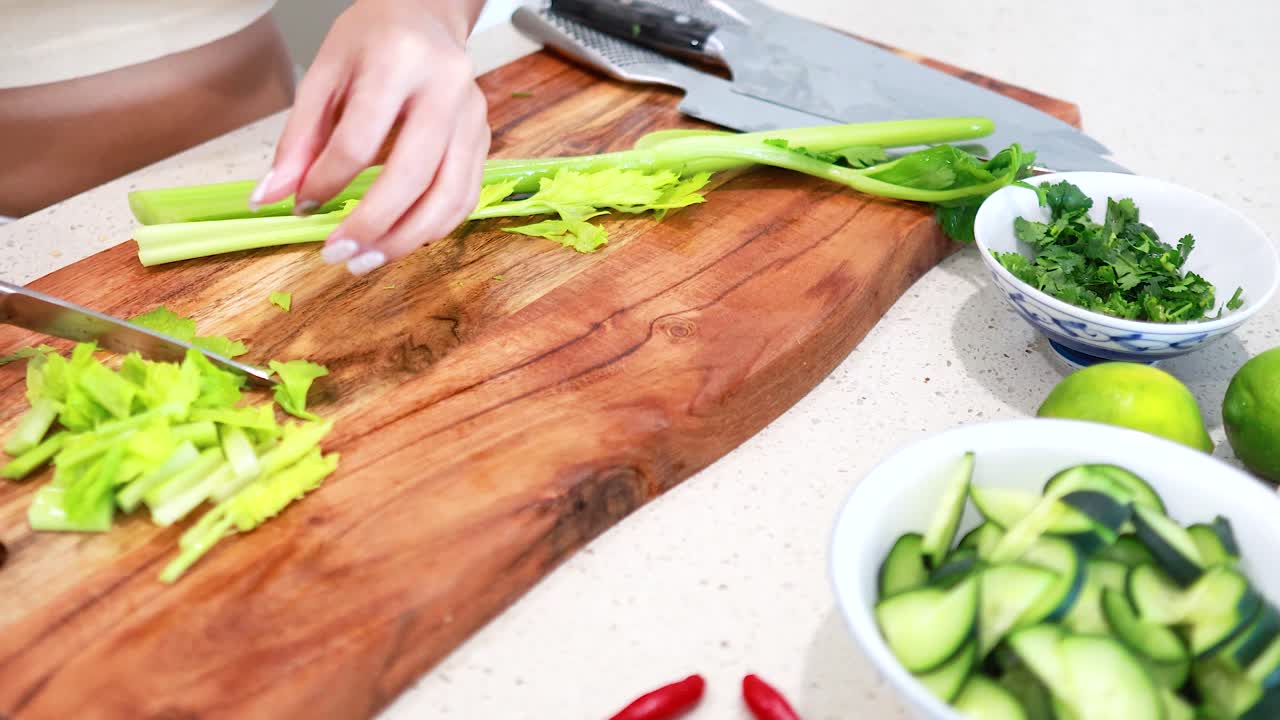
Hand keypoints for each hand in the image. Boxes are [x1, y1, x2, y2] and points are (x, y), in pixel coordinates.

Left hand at [249, 0, 490, 274]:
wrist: (425, 15)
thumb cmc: (371, 42)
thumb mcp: (322, 75)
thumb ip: (298, 139)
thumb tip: (272, 198)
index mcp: (398, 61)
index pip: (360, 139)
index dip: (327, 182)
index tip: (302, 206)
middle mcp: (445, 88)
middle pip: (412, 176)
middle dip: (371, 225)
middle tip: (336, 254)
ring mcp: (472, 117)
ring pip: (449, 196)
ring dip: (406, 240)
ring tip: (367, 261)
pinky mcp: (484, 139)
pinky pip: (465, 198)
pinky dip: (434, 228)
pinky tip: (401, 240)